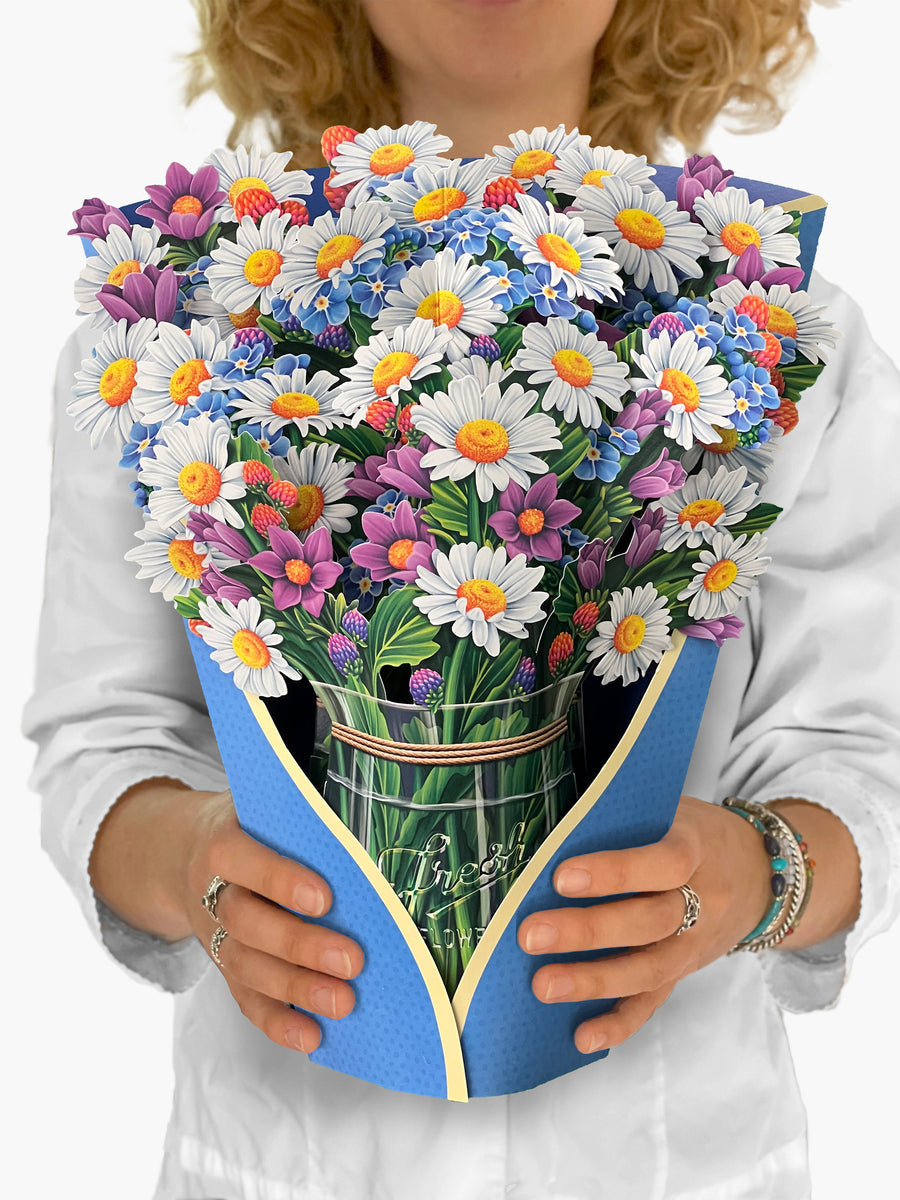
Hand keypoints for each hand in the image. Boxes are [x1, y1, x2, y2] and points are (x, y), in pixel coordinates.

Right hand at [183, 791, 363, 1053]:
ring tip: (344, 1002)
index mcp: (221, 844)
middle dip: (299, 945)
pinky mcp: (223, 969)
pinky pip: (245, 1000)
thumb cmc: (249, 826)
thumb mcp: (261, 807)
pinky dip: (277, 1022)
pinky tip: (311, 1037)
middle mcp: (210, 892)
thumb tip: (366, 823)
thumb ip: (300, 815)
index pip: (244, 861)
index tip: (325, 898)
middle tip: (352, 960)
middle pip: (246, 922)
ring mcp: (214, 935)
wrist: (183, 855)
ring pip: (247, 967)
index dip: (280, 880)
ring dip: (295, 989)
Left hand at [517, 794, 771, 1054]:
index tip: (562, 877)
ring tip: (543, 985)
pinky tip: (582, 1036)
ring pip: (648, 968)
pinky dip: (618, 1023)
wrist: (758, 872)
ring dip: (593, 981)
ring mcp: (695, 943)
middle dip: (587, 931)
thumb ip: (627, 820)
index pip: (663, 862)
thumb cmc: (694, 833)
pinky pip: (654, 1002)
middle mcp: (703, 901)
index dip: (615, 872)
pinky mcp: (684, 971)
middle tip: (531, 934)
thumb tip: (554, 830)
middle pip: (649, 922)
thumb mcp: (672, 811)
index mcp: (697, 848)